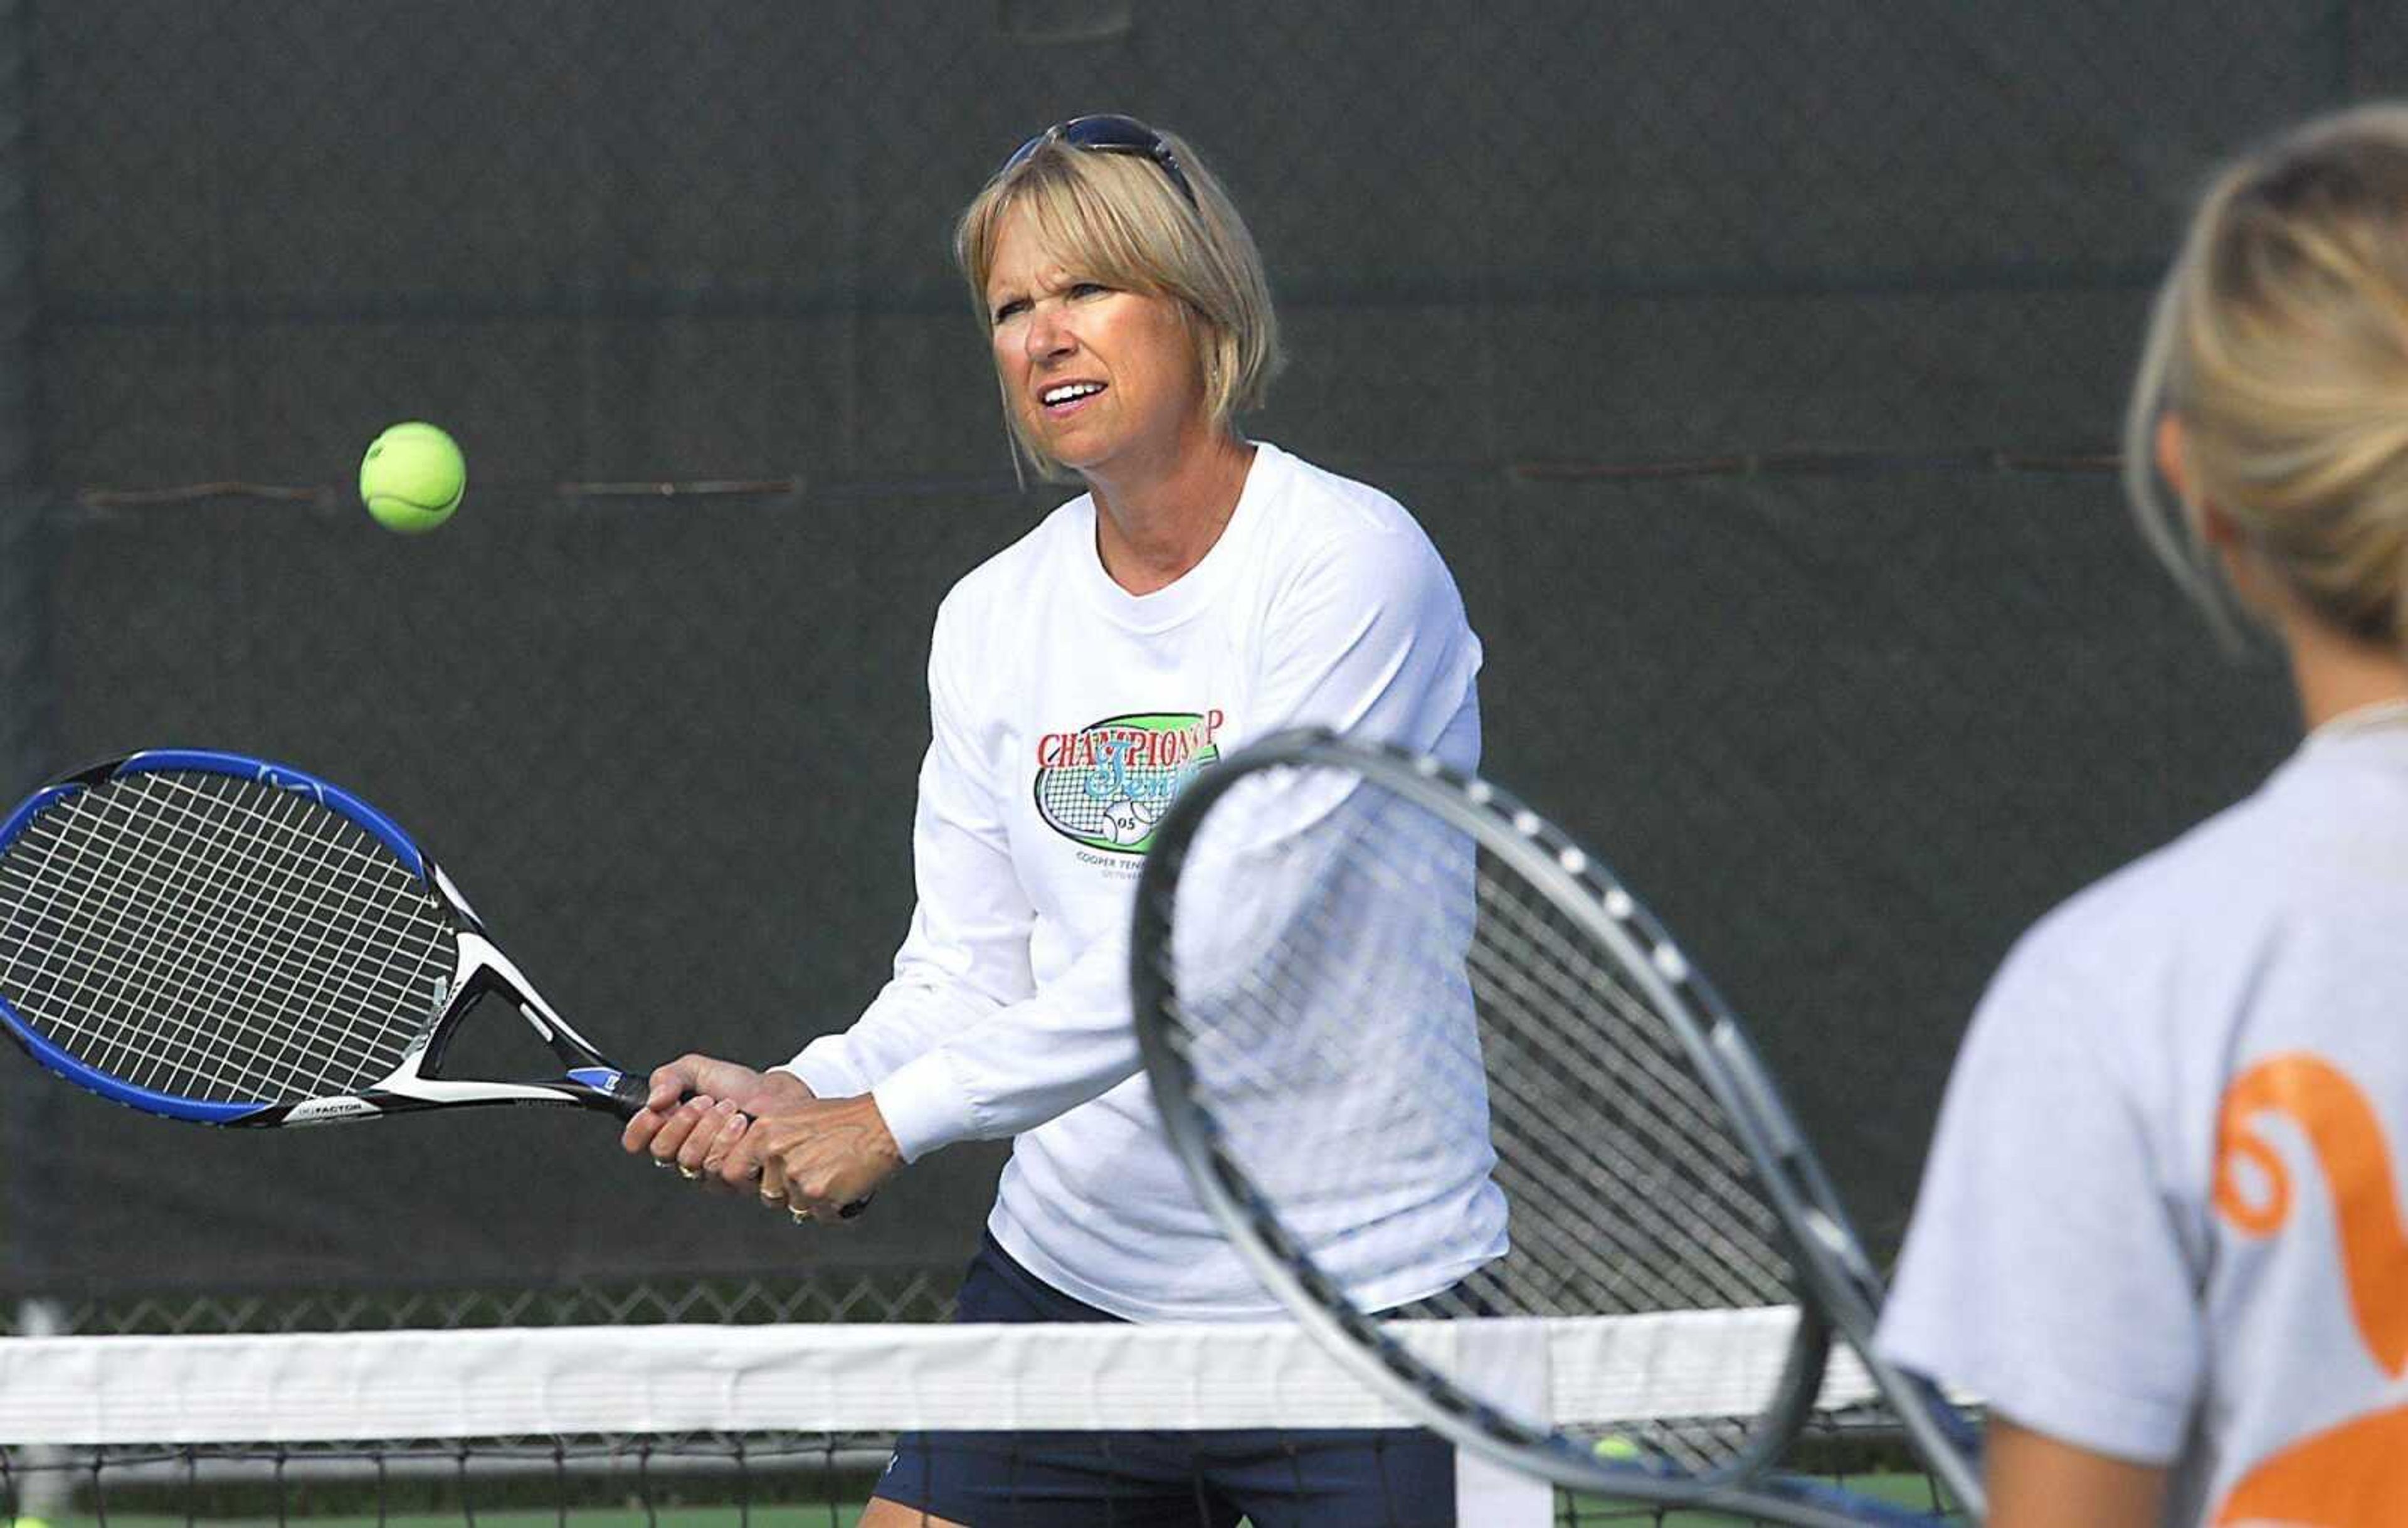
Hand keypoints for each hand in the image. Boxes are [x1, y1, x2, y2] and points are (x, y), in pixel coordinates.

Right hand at [620, 1053, 813, 1185]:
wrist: (777, 1095)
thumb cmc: (738, 1086)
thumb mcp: (696, 1070)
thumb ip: (668, 1077)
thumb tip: (653, 1101)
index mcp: (668, 1130)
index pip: (635, 1142)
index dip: (640, 1128)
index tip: (655, 1109)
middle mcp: (682, 1154)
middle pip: (662, 1152)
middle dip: (684, 1121)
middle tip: (705, 1102)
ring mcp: (706, 1172)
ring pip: (690, 1161)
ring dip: (710, 1127)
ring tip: (730, 1108)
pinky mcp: (733, 1182)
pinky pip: (720, 1170)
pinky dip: (731, 1140)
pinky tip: (744, 1125)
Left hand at [721, 1093, 902, 1221]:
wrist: (885, 1121)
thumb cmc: (847, 1119)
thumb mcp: (796, 1117)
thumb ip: (771, 1142)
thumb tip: (755, 1173)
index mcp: (765, 1129)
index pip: (731, 1171)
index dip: (751, 1182)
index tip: (770, 1180)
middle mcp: (774, 1151)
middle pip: (768, 1195)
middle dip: (790, 1194)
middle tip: (817, 1176)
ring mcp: (795, 1173)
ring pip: (796, 1206)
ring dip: (817, 1200)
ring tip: (839, 1173)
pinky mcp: (818, 1192)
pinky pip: (821, 1215)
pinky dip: (838, 1208)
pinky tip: (851, 1184)